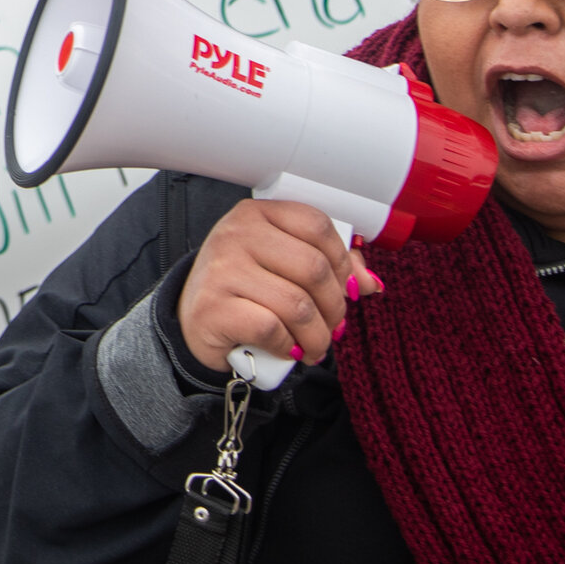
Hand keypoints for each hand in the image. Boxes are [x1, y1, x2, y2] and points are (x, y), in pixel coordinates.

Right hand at [175, 200, 379, 373]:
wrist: (195, 322)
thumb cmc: (245, 290)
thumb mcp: (282, 267)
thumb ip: (328, 267)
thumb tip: (369, 282)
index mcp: (257, 214)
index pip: (317, 225)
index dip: (343, 261)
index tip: (344, 287)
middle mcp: (236, 234)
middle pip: (314, 268)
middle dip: (334, 307)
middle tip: (332, 327)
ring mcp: (222, 269)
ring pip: (298, 305)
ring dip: (317, 336)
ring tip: (313, 346)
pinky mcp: (213, 307)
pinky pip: (272, 328)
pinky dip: (288, 346)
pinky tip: (287, 349)